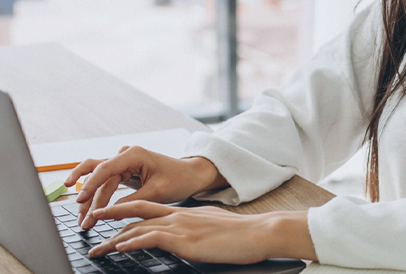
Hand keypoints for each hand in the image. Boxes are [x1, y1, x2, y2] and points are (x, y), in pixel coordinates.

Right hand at [65, 146, 225, 229]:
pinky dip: (96, 197)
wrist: (191, 175)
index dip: (90, 186)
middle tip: (83, 221)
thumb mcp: (157, 192)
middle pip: (97, 176)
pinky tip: (88, 211)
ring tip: (83, 221)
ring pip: (97, 180)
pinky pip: (104, 183)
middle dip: (88, 199)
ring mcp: (123, 162)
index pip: (104, 169)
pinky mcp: (123, 171)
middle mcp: (125, 155)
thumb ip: (131, 201)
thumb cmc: (179, 179)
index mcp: (134, 154)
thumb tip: (108, 214)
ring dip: (89, 200)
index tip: (79, 201)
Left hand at [87, 201, 317, 263]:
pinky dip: (132, 242)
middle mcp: (180, 215)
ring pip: (138, 228)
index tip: (111, 216)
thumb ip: (199, 229)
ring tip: (96, 248)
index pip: (150, 209)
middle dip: (112, 216)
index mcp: (187, 212)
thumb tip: (192, 237)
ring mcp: (181, 226)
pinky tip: (119, 248)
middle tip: (92, 221)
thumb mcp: (216, 227)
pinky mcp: (185, 239)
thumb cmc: (244, 235)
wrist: (260, 232)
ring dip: (113, 239)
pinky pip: (151, 238)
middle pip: (137, 212)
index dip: (128, 211)